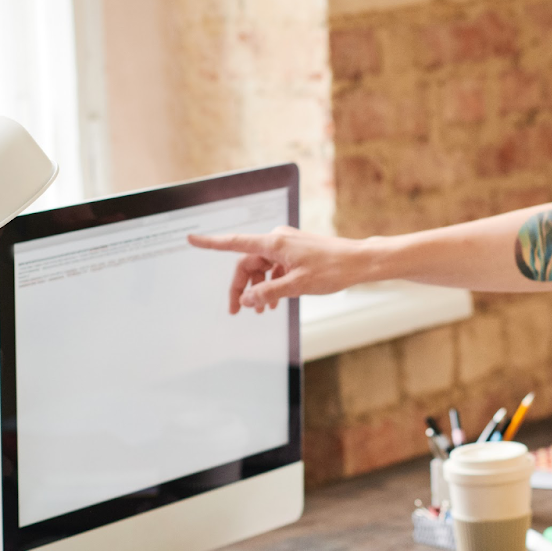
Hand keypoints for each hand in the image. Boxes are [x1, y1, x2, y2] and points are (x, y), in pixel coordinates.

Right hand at [187, 226, 372, 313]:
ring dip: (258, 289)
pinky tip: (273, 303)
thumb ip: (269, 292)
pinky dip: (271, 285)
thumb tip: (247, 299)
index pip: (235, 243)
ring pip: (262, 268)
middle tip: (237, 310)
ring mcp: (288, 246)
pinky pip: (275, 269)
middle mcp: (278, 240)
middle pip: (248, 264)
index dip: (211, 243)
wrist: (359, 262)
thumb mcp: (297, 285)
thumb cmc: (333, 268)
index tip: (192, 239)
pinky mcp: (296, 254)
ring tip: (259, 311)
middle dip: (241, 287)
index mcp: (274, 242)